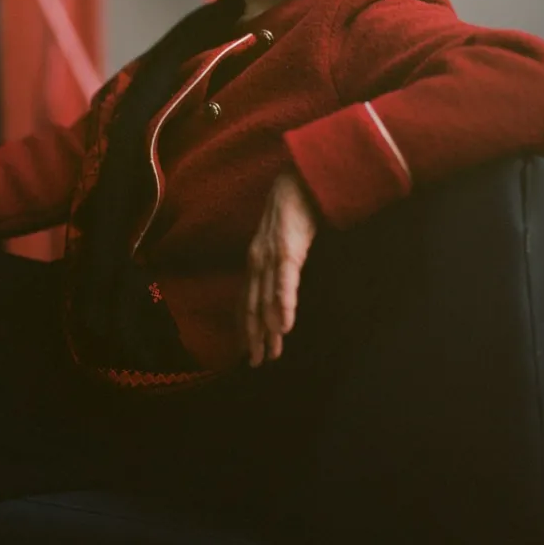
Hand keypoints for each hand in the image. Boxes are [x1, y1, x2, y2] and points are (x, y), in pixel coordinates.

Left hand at [244, 168, 319, 366]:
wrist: (297, 181)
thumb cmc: (292, 212)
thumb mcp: (281, 241)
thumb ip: (279, 264)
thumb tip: (279, 285)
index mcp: (255, 260)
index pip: (246, 300)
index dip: (246, 327)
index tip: (247, 351)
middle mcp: (257, 260)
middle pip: (252, 305)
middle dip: (254, 336)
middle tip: (256, 363)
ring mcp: (270, 255)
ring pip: (266, 298)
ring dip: (267, 328)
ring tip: (269, 353)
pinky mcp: (287, 248)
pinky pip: (284, 280)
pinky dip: (282, 303)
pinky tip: (284, 324)